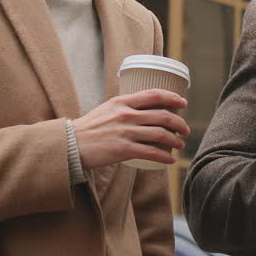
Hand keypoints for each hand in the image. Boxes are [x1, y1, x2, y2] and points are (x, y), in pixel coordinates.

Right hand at [72, 89, 189, 168]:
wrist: (70, 144)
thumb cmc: (88, 128)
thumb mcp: (107, 109)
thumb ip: (125, 108)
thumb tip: (144, 110)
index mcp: (122, 102)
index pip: (154, 95)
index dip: (172, 98)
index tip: (183, 103)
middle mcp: (126, 115)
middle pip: (162, 116)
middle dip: (179, 123)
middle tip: (185, 129)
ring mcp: (126, 132)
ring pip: (160, 134)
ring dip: (175, 141)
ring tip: (180, 145)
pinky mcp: (124, 150)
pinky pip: (151, 152)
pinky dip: (164, 157)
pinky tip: (170, 160)